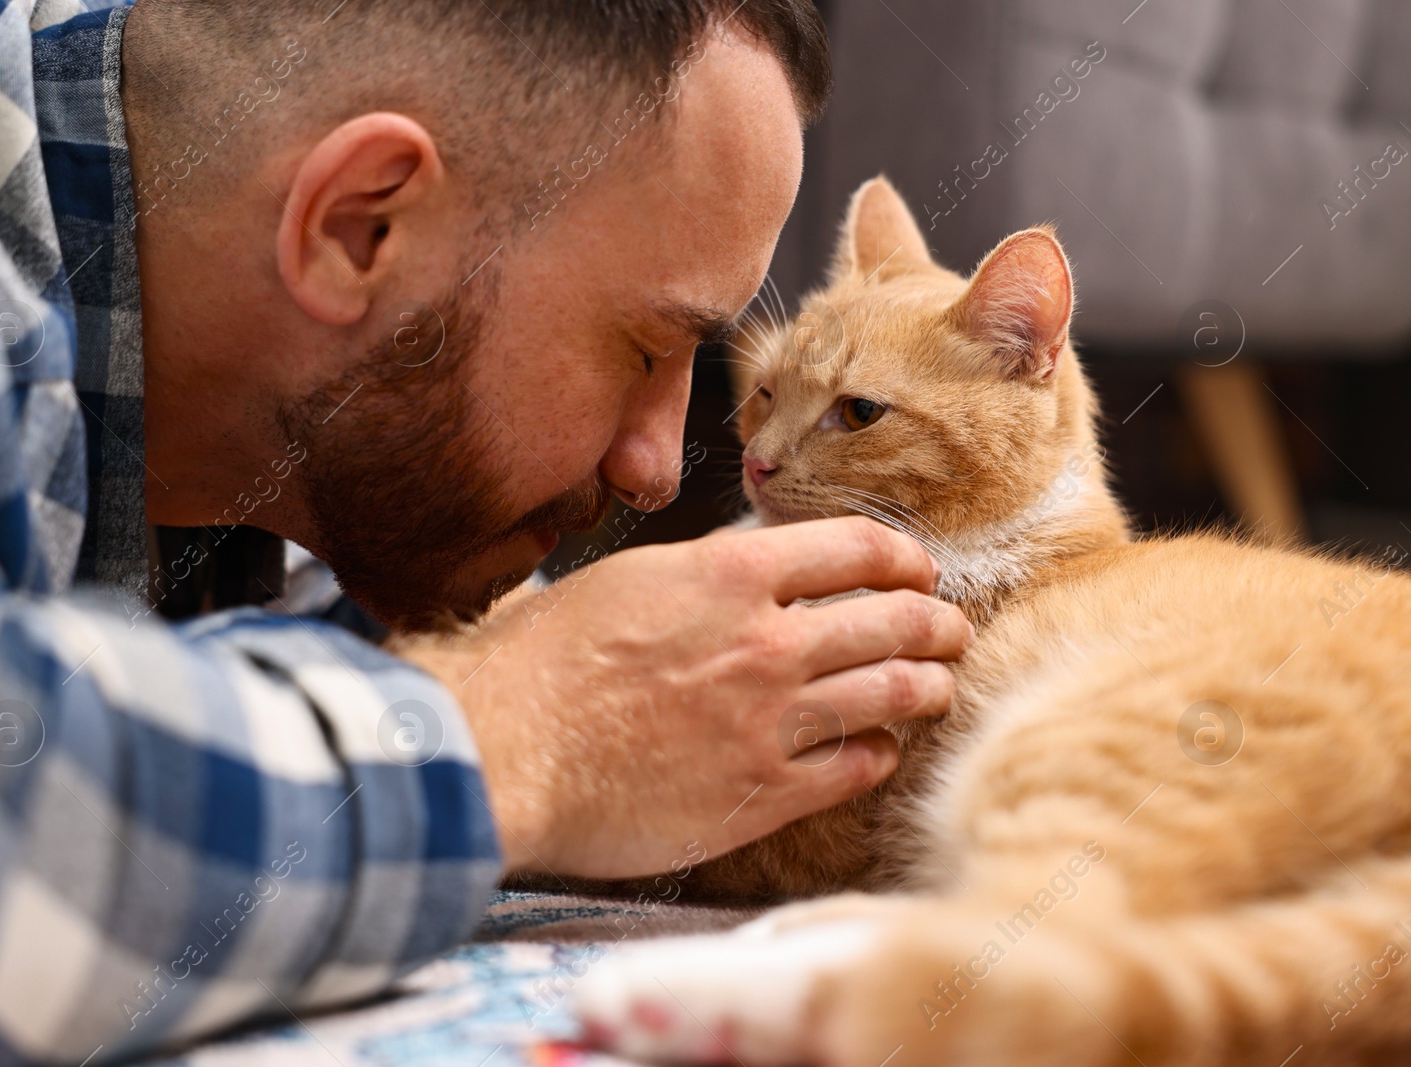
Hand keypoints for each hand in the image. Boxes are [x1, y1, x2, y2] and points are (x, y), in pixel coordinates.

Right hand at [399, 516, 972, 878]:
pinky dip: (879, 753)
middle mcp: (767, 640)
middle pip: (895, 620)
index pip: (857, 548)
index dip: (903, 557)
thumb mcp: (623, 582)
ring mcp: (771, 720)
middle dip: (937, 622)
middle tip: (950, 629)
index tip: (916, 569)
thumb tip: (741, 573)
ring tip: (937, 687)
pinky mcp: (763, 793)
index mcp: (730, 573)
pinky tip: (879, 750)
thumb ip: (700, 577)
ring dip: (927, 686)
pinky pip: (853, 768)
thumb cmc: (540, 663)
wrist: (504, 752)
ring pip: (891, 694)